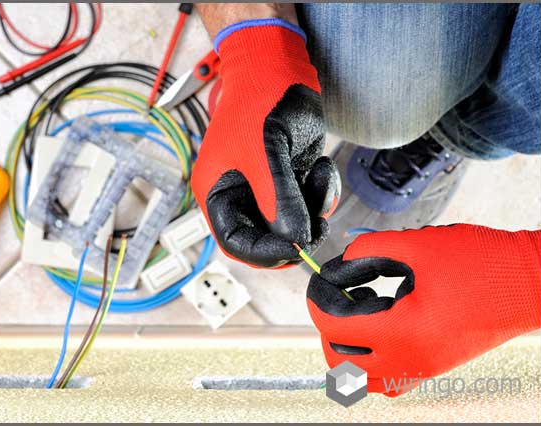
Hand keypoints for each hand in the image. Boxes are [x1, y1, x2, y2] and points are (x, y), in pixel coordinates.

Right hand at [191, 20, 340, 267]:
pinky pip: (309, 203)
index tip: (295, 249)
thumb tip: (295, 241)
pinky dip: (321, 193)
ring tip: (316, 178)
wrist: (279, 65)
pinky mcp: (291, 178)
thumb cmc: (259, 100)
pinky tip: (319, 167)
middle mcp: (242, 194)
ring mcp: (268, 187)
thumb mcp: (266, 155)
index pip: (236, 242)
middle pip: (267, 237)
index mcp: (219, 193)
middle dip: (294, 234)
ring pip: (293, 223)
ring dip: (313, 210)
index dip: (264, 252)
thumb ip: (278, 201)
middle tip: (316, 226)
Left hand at [307, 224, 540, 395]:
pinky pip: (385, 380)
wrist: (529, 283)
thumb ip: (368, 249)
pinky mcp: (432, 368)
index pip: (333, 325)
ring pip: (360, 376)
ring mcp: (421, 370)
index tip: (321, 280)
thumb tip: (343, 258)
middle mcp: (409, 360)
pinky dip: (369, 360)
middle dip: (329, 323)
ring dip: (347, 344)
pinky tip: (380, 326)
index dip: (319, 298)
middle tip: (341, 293)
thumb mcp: (416, 244)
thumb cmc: (483, 263)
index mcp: (403, 331)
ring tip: (362, 308)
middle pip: (339, 358)